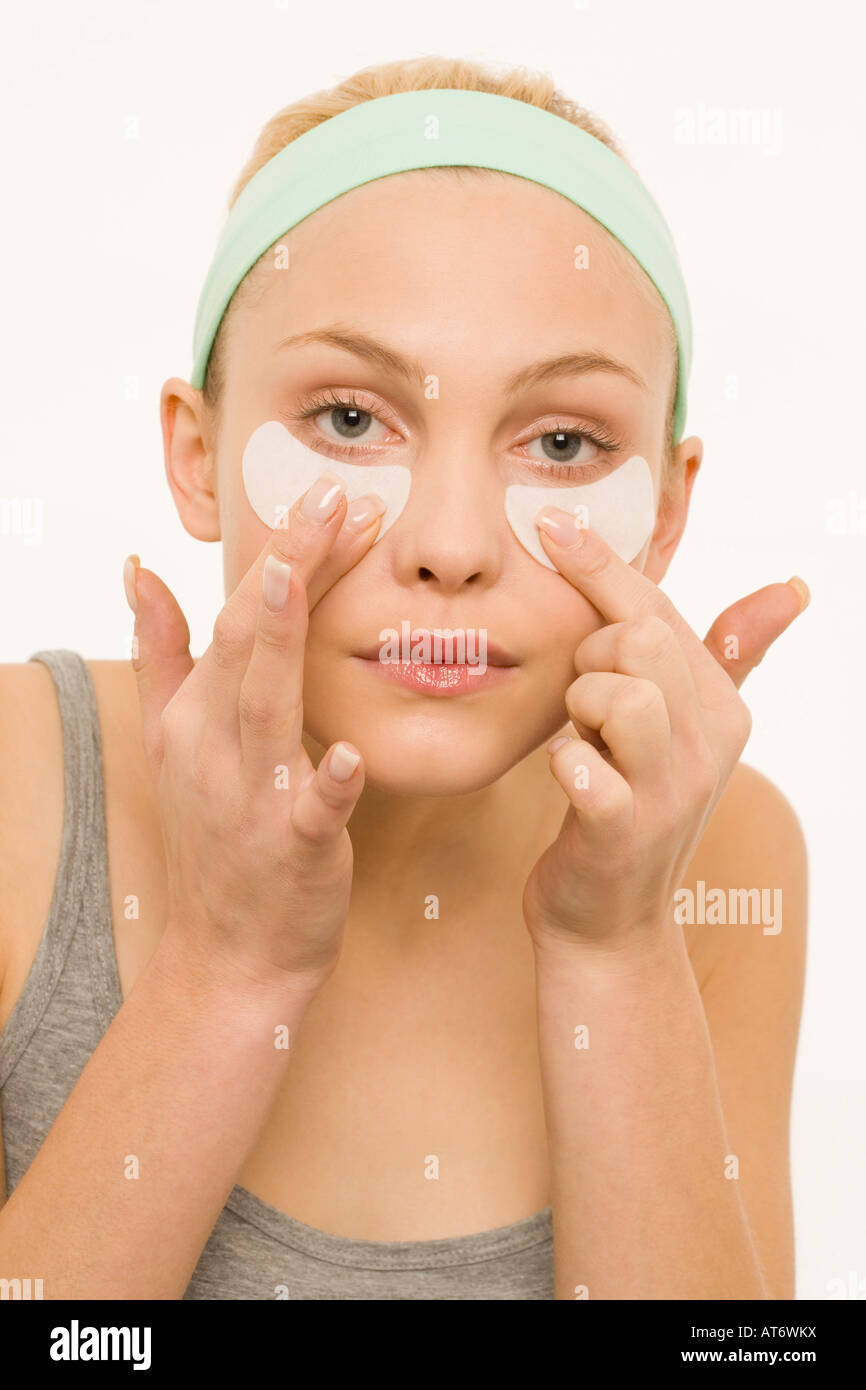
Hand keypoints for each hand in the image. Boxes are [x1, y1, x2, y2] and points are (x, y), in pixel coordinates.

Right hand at [123, 479, 385, 992]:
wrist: (228, 955)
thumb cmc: (214, 840)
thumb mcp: (170, 742)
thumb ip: (161, 654)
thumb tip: (141, 570)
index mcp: (194, 716)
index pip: (234, 618)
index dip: (279, 556)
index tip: (323, 496)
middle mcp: (214, 747)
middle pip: (247, 643)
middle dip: (287, 567)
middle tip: (333, 497)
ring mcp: (251, 799)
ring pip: (264, 706)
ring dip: (278, 640)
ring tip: (295, 574)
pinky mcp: (295, 851)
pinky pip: (311, 814)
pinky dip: (327, 785)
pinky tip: (347, 755)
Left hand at [521, 511, 808, 952]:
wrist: (606, 924)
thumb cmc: (627, 808)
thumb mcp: (679, 731)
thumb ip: (726, 656)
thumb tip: (794, 585)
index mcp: (723, 706)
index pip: (659, 608)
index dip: (600, 562)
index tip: (549, 519)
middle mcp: (711, 742)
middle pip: (641, 635)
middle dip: (591, 654)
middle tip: (584, 704)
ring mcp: (672, 791)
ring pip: (620, 690)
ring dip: (578, 707)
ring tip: (581, 743)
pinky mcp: (625, 833)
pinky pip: (588, 770)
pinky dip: (566, 766)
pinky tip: (568, 780)